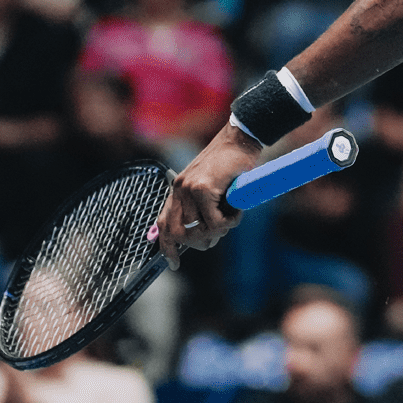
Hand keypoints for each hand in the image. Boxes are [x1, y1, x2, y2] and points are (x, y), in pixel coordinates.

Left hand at [153, 122, 262, 267]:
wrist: (240, 139)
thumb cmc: (231, 164)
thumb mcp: (212, 187)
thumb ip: (204, 208)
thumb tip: (207, 237)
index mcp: (177, 190)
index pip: (163, 224)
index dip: (166, 247)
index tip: (173, 263)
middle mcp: (178, 189)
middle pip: (178, 233)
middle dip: (198, 242)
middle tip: (217, 236)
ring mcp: (189, 188)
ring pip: (197, 229)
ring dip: (218, 231)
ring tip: (231, 218)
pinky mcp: (204, 188)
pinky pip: (214, 221)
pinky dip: (228, 222)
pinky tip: (237, 211)